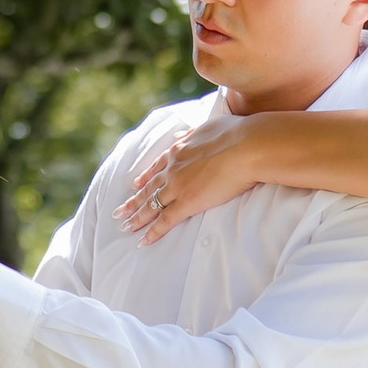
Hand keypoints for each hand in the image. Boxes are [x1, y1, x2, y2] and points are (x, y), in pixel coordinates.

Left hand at [118, 108, 271, 238]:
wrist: (247, 146)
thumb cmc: (237, 134)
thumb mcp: (208, 126)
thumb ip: (194, 133)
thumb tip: (184, 133)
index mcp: (180, 149)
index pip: (157, 167)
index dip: (145, 177)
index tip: (135, 184)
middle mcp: (174, 168)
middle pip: (148, 188)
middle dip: (133, 201)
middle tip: (120, 211)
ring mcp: (178, 186)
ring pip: (151, 205)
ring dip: (137, 217)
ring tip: (125, 226)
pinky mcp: (188, 202)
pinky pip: (165, 220)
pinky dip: (153, 232)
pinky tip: (144, 240)